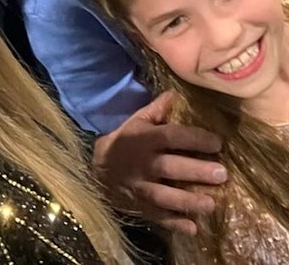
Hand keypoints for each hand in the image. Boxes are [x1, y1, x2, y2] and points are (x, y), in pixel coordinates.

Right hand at [92, 93, 226, 235]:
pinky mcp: (139, 207)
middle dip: (196, 171)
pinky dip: (174, 224)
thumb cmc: (125, 140)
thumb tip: (177, 93)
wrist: (99, 169)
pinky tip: (192, 228)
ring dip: (188, 201)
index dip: (194, 139)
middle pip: (170, 168)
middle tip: (222, 174)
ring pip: (164, 196)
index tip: (218, 143)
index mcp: (144, 139)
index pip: (171, 137)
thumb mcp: (137, 120)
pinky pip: (157, 217)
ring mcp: (140, 187)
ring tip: (211, 205)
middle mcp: (142, 163)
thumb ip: (158, 109)